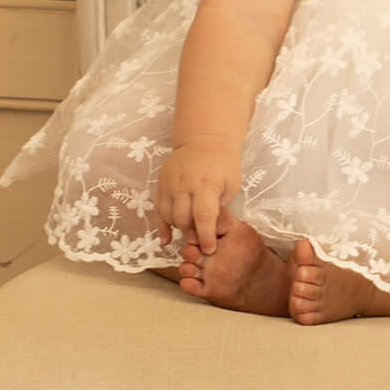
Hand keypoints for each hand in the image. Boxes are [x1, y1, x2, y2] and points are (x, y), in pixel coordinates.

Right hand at [156, 139, 240, 253]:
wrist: (205, 139)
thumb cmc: (224, 164)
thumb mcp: (231, 185)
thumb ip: (219, 207)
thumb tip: (208, 229)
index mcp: (205, 184)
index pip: (203, 216)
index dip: (206, 236)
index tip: (209, 250)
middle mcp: (184, 184)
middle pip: (182, 219)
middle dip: (192, 234)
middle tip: (201, 240)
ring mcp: (169, 183)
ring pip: (168, 216)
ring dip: (179, 228)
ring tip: (190, 231)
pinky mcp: (161, 183)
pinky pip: (158, 209)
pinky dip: (162, 225)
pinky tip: (166, 239)